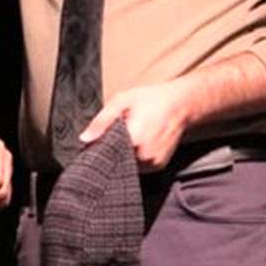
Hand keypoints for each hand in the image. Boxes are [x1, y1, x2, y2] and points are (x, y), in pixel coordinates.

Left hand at [79, 79, 194, 170]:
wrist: (181, 104)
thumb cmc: (151, 99)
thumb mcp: (122, 101)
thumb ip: (102, 121)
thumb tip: (84, 139)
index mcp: (133, 140)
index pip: (104, 155)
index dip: (98, 149)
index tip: (96, 143)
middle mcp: (144, 156)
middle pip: (116, 161)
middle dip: (111, 151)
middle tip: (116, 135)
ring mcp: (152, 163)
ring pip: (127, 166)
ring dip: (124, 156)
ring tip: (131, 137)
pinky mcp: (158, 166)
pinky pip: (139, 166)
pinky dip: (135, 158)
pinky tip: (139, 144)